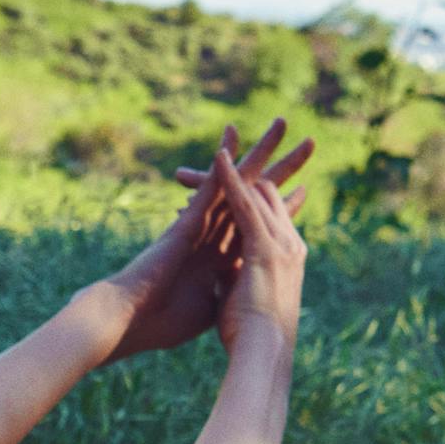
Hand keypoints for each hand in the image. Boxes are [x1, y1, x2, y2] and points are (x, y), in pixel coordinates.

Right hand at [101, 119, 310, 360]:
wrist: (133, 319)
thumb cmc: (164, 322)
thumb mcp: (210, 307)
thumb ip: (227, 293)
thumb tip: (240, 296)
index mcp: (223, 256)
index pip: (258, 226)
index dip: (282, 208)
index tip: (304, 190)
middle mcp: (216, 232)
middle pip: (256, 195)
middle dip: (283, 170)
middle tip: (310, 143)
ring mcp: (203, 223)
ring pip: (238, 180)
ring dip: (259, 151)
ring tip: (283, 122)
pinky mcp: (189, 219)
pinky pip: (210, 184)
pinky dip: (222, 159)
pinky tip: (233, 134)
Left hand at [214, 145, 307, 356]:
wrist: (263, 353)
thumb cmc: (251, 340)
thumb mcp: (244, 302)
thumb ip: (237, 282)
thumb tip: (223, 276)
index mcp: (287, 260)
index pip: (271, 219)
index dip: (248, 204)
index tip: (227, 194)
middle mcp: (290, 245)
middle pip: (267, 200)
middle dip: (242, 183)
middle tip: (214, 166)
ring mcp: (281, 243)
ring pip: (257, 195)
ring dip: (235, 175)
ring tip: (215, 151)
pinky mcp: (264, 243)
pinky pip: (243, 202)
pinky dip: (230, 180)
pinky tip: (218, 159)